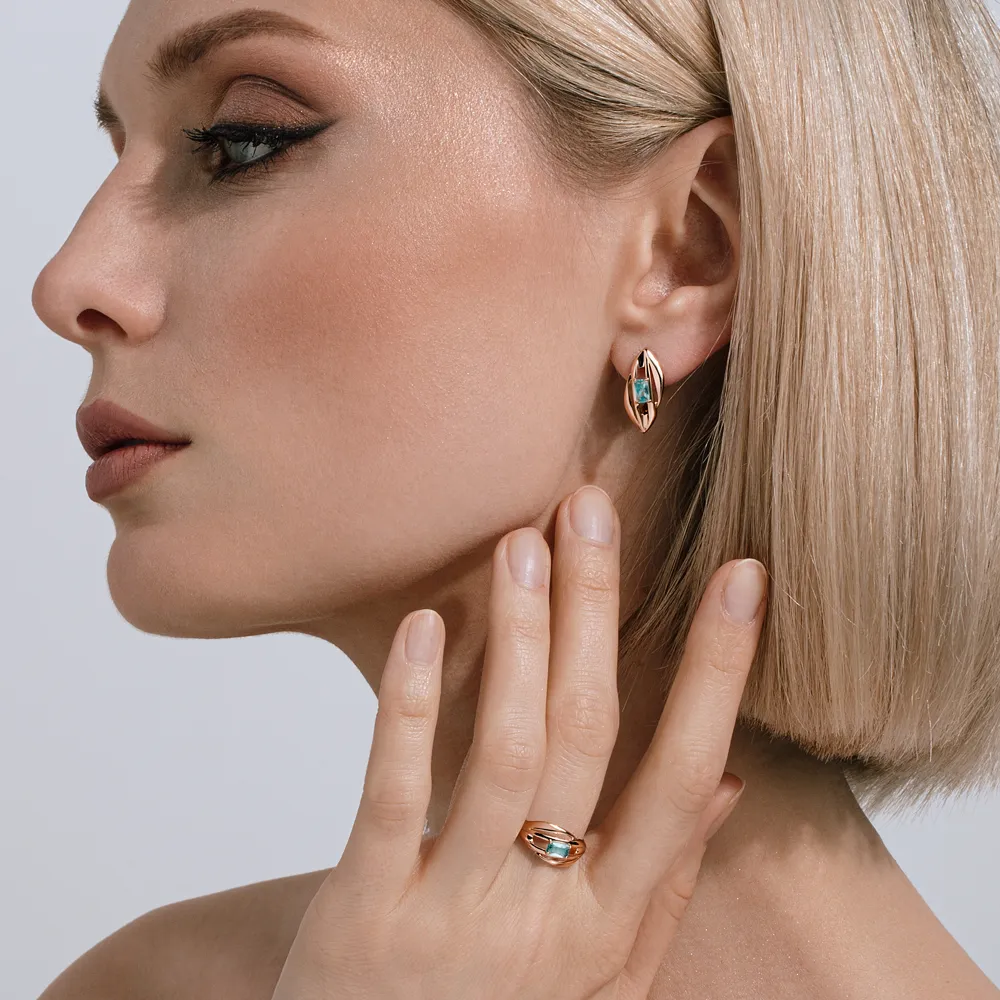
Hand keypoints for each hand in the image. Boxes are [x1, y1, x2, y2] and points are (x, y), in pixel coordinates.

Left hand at [271, 485, 766, 999]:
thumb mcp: (602, 975)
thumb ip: (663, 882)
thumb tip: (730, 782)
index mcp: (610, 922)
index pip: (685, 777)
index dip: (717, 672)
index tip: (742, 578)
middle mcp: (546, 914)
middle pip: (588, 737)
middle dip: (599, 614)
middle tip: (594, 511)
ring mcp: (456, 913)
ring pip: (506, 752)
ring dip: (521, 638)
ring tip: (524, 543)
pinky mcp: (367, 912)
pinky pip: (395, 794)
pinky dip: (414, 704)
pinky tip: (428, 626)